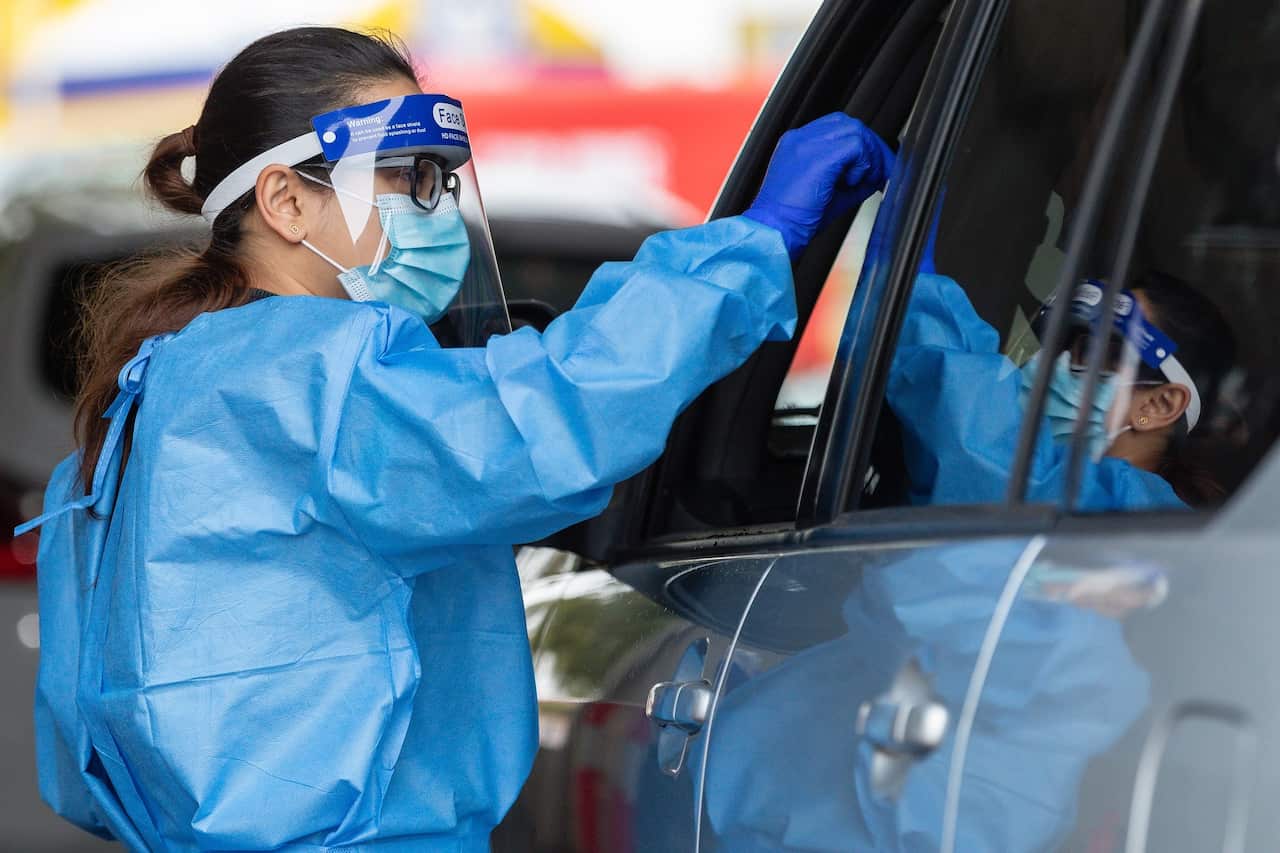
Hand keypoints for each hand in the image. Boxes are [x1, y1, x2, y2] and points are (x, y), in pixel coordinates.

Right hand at [744, 113, 894, 258]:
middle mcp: (801, 138)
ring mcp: (807, 143)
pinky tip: (850, 183)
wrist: (773, 231)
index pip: (837, 128)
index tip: (871, 168)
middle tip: (880, 173)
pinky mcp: (818, 156)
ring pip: (855, 131)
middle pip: (849, 125)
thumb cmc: (793, 220)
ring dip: (867, 157)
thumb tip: (875, 175)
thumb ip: (849, 178)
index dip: (860, 146)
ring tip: (860, 182)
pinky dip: (862, 165)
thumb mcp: (825, 193)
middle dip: (871, 148)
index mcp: (797, 145)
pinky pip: (856, 146)